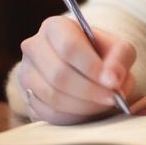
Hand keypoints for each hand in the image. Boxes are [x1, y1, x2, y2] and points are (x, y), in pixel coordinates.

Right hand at [17, 15, 135, 124]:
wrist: (83, 69)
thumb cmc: (101, 55)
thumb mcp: (118, 48)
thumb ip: (120, 58)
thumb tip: (113, 80)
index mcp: (54, 26)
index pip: (69, 47)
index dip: (91, 67)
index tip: (112, 82)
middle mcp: (34, 47)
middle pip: (59, 74)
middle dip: (90, 90)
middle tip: (113, 98)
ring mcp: (26, 74)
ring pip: (53, 96)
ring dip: (84, 106)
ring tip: (103, 104)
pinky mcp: (27, 98)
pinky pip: (48, 114)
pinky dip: (73, 117)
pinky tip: (90, 112)